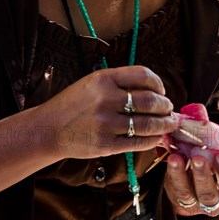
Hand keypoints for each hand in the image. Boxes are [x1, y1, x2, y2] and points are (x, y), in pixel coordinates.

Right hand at [36, 65, 177, 160]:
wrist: (48, 128)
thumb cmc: (74, 103)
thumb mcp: (93, 83)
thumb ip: (120, 83)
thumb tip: (154, 91)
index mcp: (104, 79)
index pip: (143, 75)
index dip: (158, 83)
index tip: (161, 90)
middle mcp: (106, 99)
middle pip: (150, 101)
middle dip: (165, 106)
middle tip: (169, 109)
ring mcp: (106, 123)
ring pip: (148, 124)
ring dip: (164, 124)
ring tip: (169, 124)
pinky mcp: (105, 144)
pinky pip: (138, 142)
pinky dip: (152, 140)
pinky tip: (157, 138)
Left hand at [164, 152, 218, 216]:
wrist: (207, 179)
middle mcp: (215, 204)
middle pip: (208, 195)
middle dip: (202, 175)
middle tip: (197, 157)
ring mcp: (195, 205)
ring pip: (187, 194)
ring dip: (180, 174)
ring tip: (176, 157)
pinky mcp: (178, 200)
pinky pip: (173, 189)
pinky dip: (171, 173)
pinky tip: (171, 158)